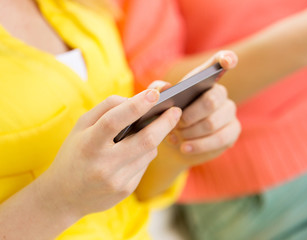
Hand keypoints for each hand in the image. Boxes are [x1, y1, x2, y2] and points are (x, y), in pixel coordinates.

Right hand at [38, 90, 180, 216]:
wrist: (64, 196)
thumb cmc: (75, 153)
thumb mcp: (81, 127)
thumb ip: (106, 109)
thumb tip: (137, 99)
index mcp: (88, 144)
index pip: (114, 121)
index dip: (136, 105)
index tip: (155, 93)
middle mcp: (103, 165)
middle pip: (145, 140)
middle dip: (165, 123)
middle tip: (176, 110)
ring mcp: (117, 180)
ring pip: (149, 152)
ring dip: (154, 138)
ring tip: (151, 129)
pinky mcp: (126, 189)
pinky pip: (145, 164)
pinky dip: (145, 153)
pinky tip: (135, 151)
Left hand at [150, 51, 240, 166]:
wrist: (174, 142)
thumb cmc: (167, 117)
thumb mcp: (158, 103)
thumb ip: (157, 92)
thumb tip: (165, 88)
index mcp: (203, 80)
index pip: (220, 62)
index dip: (226, 59)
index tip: (227, 61)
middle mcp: (220, 92)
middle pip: (211, 101)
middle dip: (190, 116)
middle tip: (177, 123)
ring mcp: (229, 111)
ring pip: (212, 123)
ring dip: (191, 133)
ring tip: (178, 137)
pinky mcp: (233, 130)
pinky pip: (221, 138)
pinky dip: (199, 145)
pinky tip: (185, 148)